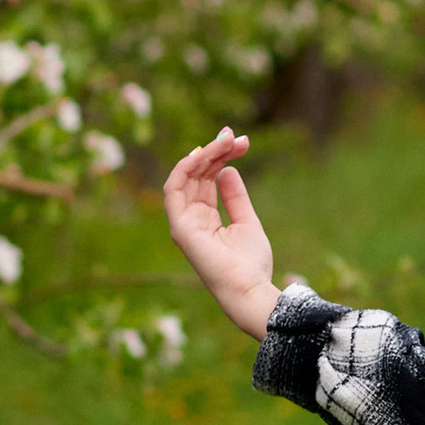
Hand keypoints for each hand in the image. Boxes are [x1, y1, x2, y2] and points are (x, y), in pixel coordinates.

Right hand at [163, 126, 279, 339]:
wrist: (250, 288)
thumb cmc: (250, 263)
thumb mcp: (246, 221)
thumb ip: (235, 196)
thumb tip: (228, 169)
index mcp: (205, 219)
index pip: (206, 179)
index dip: (221, 157)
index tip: (241, 143)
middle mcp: (191, 218)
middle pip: (196, 175)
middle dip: (215, 151)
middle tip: (235, 136)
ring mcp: (183, 223)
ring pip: (185, 177)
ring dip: (203, 154)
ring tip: (226, 140)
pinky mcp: (180, 227)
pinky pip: (173, 190)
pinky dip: (184, 168)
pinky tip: (203, 153)